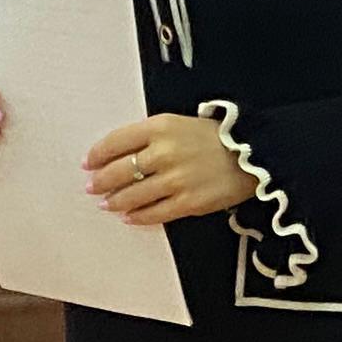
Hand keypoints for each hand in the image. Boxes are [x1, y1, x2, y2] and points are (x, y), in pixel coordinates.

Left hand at [84, 113, 257, 225]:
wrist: (253, 154)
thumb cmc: (214, 137)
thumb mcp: (180, 123)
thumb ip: (151, 136)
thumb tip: (118, 155)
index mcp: (160, 127)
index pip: (116, 141)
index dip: (97, 154)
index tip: (88, 163)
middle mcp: (164, 153)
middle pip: (119, 171)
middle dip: (100, 182)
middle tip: (92, 188)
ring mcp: (176, 180)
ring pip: (133, 196)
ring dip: (115, 202)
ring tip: (107, 204)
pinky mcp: (188, 202)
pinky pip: (154, 213)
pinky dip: (138, 217)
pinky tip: (129, 217)